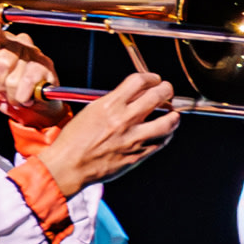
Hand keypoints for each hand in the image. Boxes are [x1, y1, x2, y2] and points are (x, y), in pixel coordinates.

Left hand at [0, 28, 63, 124]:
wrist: (36, 108)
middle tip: (2, 90)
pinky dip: (23, 96)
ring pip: (14, 78)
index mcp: (5, 41)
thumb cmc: (12, 89)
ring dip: (11, 94)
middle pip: (3, 61)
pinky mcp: (47, 69)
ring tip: (15, 96)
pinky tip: (26, 97)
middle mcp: (21, 43)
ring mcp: (36, 55)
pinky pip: (28, 84)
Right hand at [36, 72, 179, 197]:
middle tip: (167, 91)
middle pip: (158, 96)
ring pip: (168, 121)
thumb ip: (114, 102)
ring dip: (173, 115)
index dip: (151, 77)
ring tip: (172, 114)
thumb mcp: (91, 111)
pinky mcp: (139, 155)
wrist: (70, 165)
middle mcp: (124, 120)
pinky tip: (164, 132)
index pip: (139, 81)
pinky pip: (162, 142)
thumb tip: (136, 95)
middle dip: (167, 90)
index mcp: (110, 105)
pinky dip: (166, 134)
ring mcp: (134, 138)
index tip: (154, 80)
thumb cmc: (75, 140)